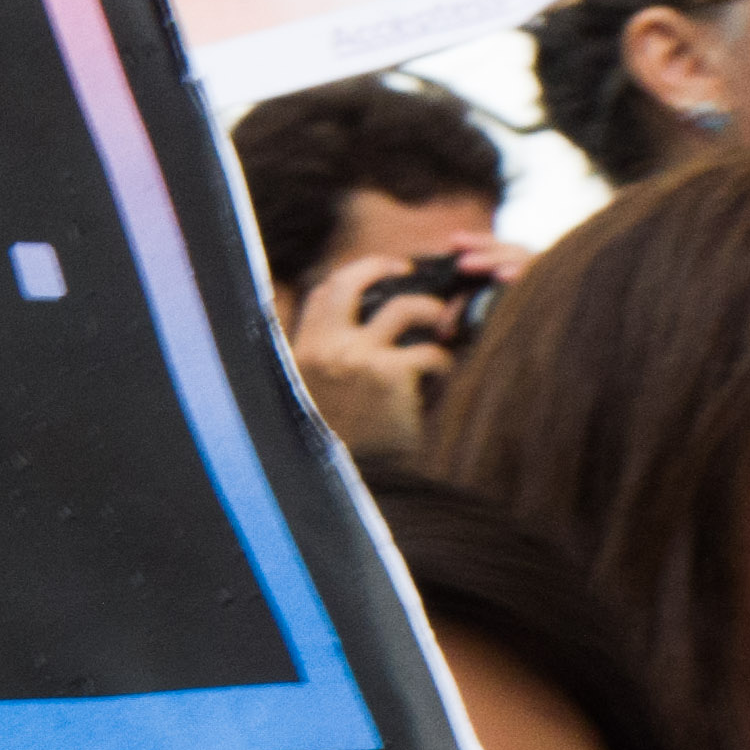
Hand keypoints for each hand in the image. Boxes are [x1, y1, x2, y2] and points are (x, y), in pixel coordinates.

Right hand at [282, 246, 501, 461]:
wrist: (343, 483)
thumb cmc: (338, 442)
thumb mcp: (318, 395)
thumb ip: (331, 359)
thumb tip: (370, 327)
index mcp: (304, 351)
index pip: (325, 292)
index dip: (356, 275)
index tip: (380, 274)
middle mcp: (326, 347)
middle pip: (353, 281)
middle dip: (384, 266)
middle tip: (409, 271)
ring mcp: (357, 357)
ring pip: (406, 307)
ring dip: (432, 313)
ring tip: (443, 329)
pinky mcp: (390, 374)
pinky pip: (431, 353)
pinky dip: (444, 363)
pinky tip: (443, 378)